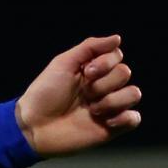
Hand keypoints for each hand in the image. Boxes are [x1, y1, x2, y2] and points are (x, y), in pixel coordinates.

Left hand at [16, 35, 141, 155]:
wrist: (33, 126)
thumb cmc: (44, 94)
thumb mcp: (63, 63)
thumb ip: (89, 47)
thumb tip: (117, 39)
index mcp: (93, 71)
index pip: (117, 56)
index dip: (106, 62)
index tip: (86, 72)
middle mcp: (103, 87)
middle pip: (125, 73)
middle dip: (103, 83)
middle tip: (84, 94)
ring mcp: (108, 108)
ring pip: (133, 94)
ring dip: (112, 100)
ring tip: (91, 110)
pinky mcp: (110, 128)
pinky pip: (135, 119)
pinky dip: (125, 118)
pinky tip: (106, 121)